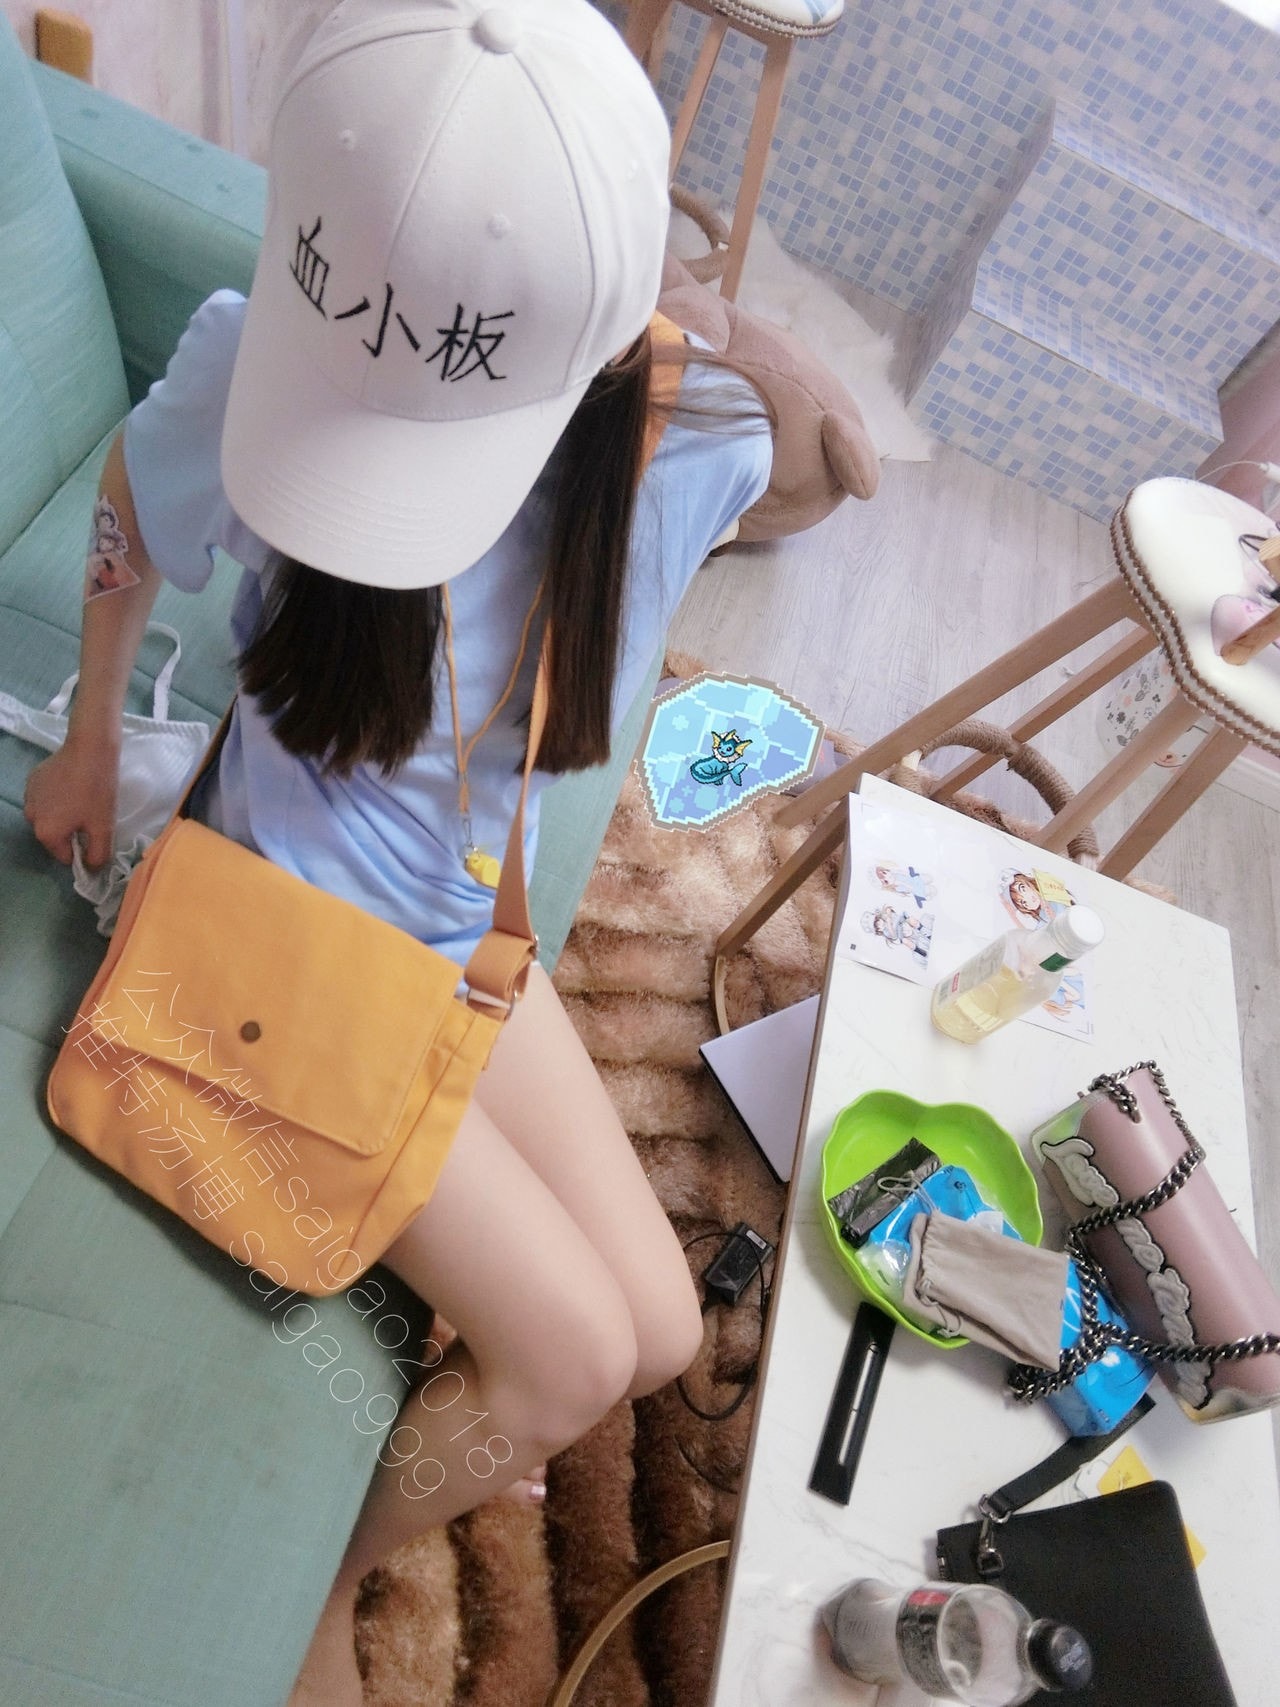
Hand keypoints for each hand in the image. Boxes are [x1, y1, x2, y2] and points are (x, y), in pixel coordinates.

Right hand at [23, 737, 118, 868]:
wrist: (89, 750)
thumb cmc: (97, 792)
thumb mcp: (103, 827)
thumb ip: (97, 854)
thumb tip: (91, 868)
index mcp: (46, 833)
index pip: (64, 857)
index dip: (82, 851)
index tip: (94, 835)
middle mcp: (31, 818)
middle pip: (54, 837)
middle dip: (71, 832)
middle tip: (91, 816)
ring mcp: (29, 797)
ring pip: (48, 817)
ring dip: (62, 814)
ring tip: (82, 800)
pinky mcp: (32, 780)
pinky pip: (45, 799)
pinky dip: (56, 798)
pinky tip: (72, 786)